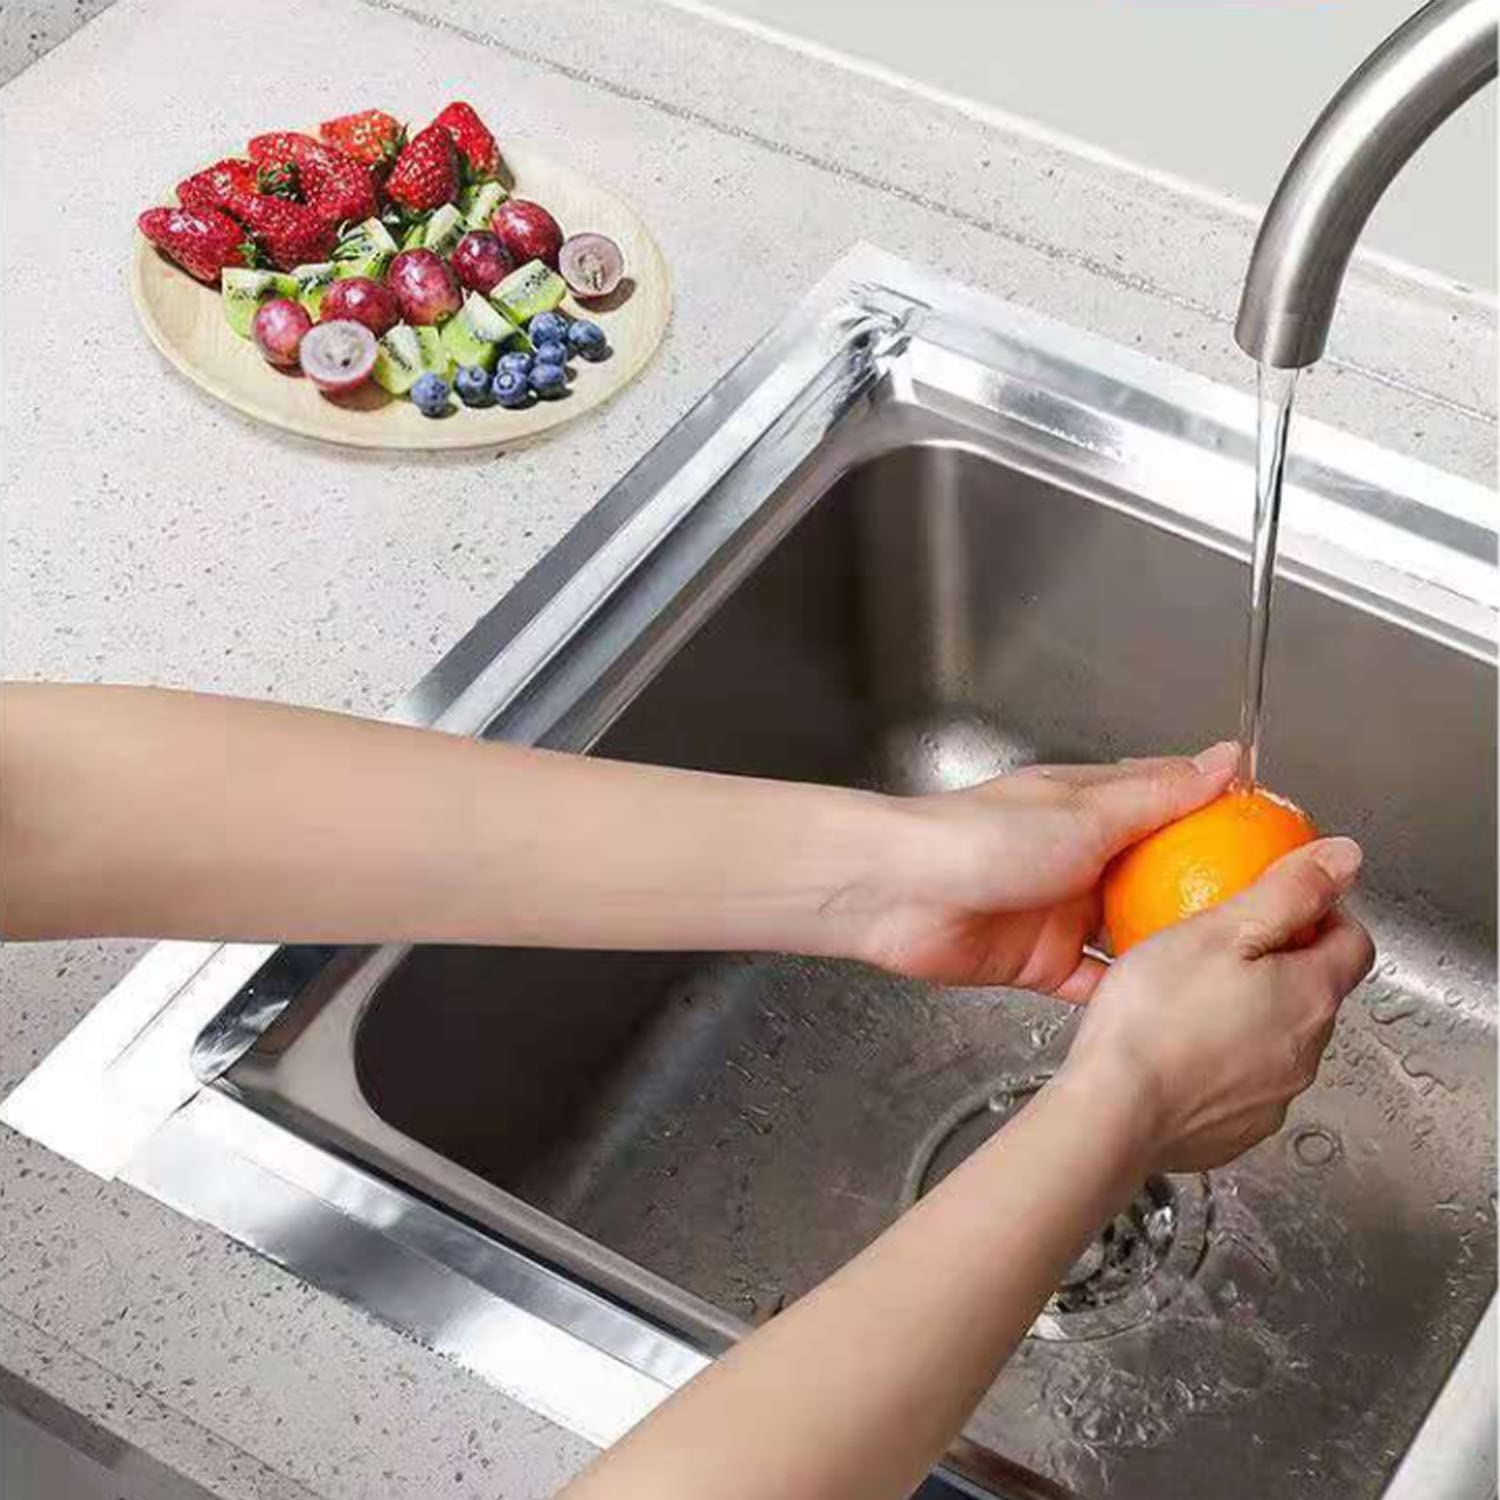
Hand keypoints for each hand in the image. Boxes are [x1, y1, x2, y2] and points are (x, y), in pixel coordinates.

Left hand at [846, 742, 1238, 997]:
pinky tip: (1172, 1006)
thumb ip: (1160, 795)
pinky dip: (1128, 992)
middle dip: (1208, 894)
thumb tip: (1229, 759)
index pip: (1173, 803)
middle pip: (1159, 875)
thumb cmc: (980, 838)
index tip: (1284, 844)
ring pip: (1133, 932)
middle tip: (1276, 920)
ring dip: (1173, 947)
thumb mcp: (1086, 811)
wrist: (897, 896)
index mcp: (1093, 807)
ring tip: (1238, 968)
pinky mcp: (1041, 962)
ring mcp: (1062, 912)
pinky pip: (1097, 983)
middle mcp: (1082, 856)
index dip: (1225, 818)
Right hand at [1056, 838, 1374, 1172]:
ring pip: (1278, 1039)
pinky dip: (1221, 1060)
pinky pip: (1242, 1083)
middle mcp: (1307, 1052)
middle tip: (1220, 943)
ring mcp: (1275, 1097)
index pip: (1353, 942)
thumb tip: (1346, 857)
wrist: (1114, 1114)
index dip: (1323, 913)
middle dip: (1282, 963)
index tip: (1280, 902)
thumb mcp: (1219, 929)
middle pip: (1315, 991)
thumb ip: (1288, 890)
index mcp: (1311, 995)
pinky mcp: (1238, 1130)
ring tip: (1188, 994)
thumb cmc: (1156, 1016)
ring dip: (1251, 1014)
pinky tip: (1174, 1046)